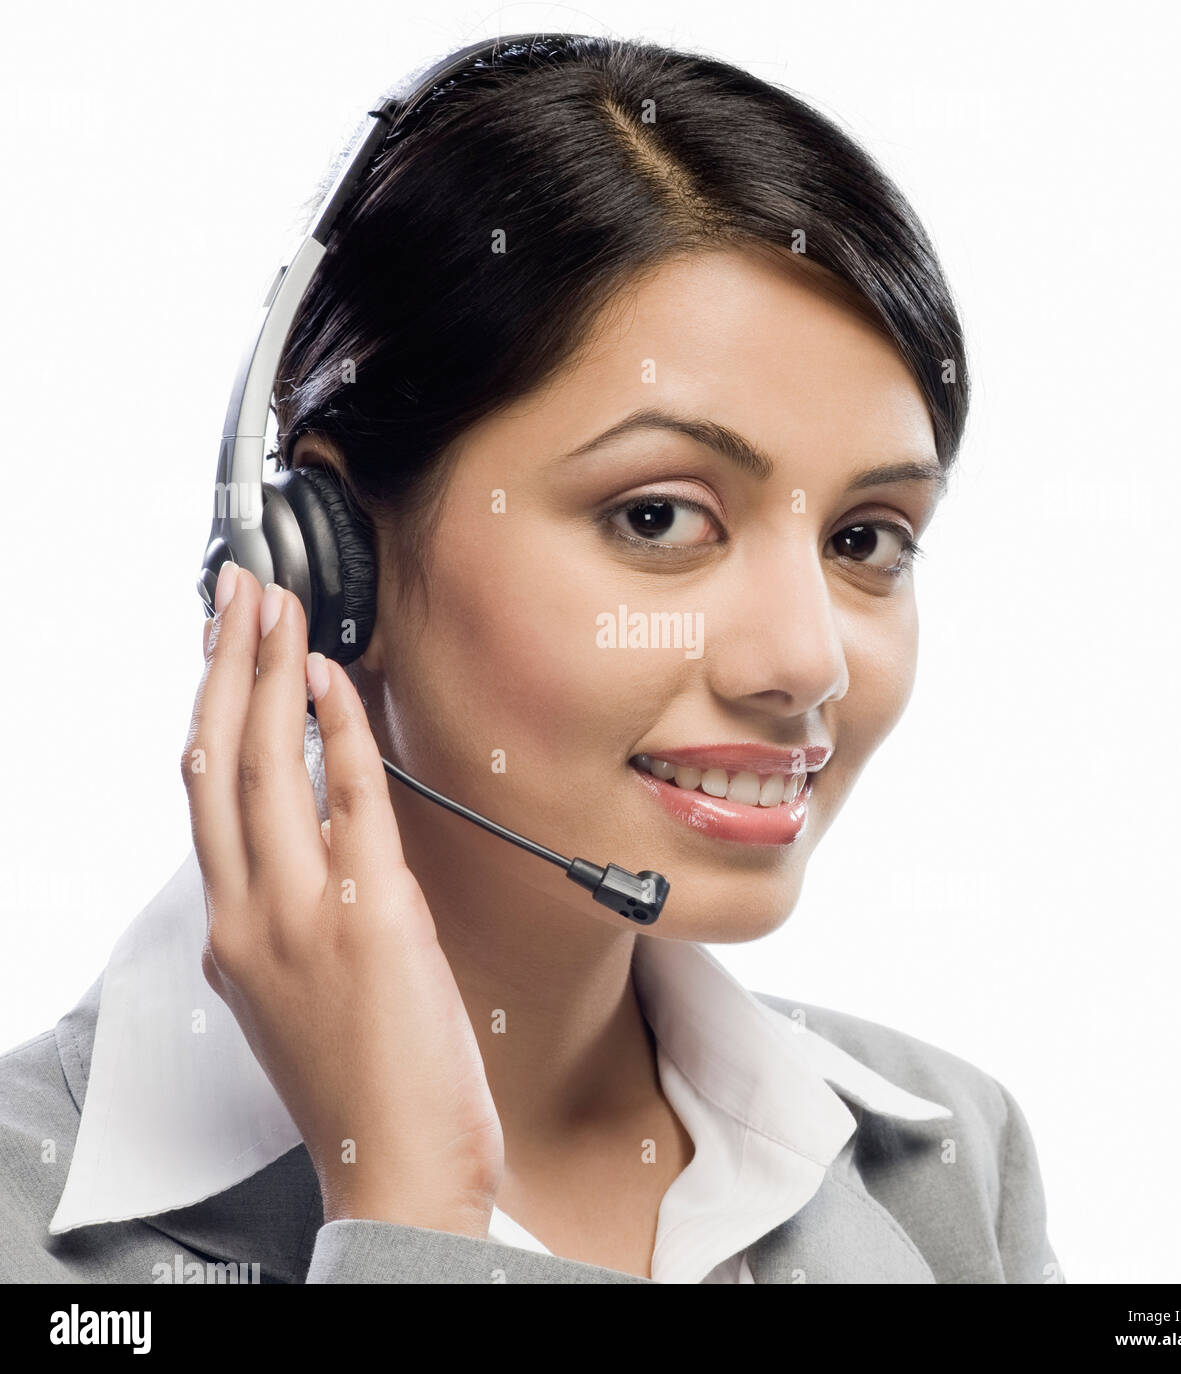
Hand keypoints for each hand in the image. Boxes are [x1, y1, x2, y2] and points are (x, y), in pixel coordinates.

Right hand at [183, 561, 503, 1235]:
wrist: (394, 1167)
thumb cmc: (359, 1085)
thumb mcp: (299, 991)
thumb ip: (293, 912)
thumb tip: (318, 839)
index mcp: (231, 933)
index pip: (204, 797)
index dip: (209, 712)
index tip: (222, 652)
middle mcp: (249, 916)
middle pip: (218, 762)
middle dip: (225, 667)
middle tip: (240, 595)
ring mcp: (301, 915)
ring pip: (266, 767)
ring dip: (272, 676)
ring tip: (279, 611)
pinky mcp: (369, 918)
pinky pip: (348, 802)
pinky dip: (340, 734)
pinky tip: (337, 683)